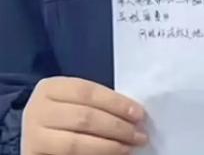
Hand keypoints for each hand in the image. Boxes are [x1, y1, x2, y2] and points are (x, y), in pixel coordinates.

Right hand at [22, 77, 147, 154]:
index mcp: (51, 87)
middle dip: (116, 127)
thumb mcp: (76, 99)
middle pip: (84, 117)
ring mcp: (33, 136)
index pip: (88, 92)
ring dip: (108, 146)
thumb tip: (133, 114)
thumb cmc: (64, 110)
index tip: (139, 114)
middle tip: (139, 134)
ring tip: (129, 147)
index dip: (116, 103)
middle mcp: (38, 110)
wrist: (37, 130)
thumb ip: (98, 102)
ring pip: (75, 143)